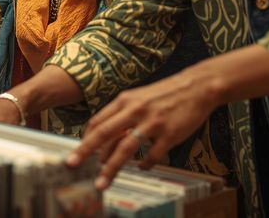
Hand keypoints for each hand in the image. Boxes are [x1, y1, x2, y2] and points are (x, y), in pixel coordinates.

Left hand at [66, 70, 219, 189]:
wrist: (195, 87)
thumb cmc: (164, 94)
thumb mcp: (138, 98)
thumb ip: (122, 114)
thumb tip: (105, 137)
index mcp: (125, 100)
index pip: (98, 121)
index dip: (85, 138)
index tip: (77, 152)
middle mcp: (135, 110)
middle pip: (105, 133)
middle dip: (85, 150)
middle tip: (72, 164)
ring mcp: (152, 122)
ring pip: (125, 148)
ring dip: (111, 167)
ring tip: (102, 181)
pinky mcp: (170, 134)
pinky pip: (152, 155)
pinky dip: (144, 164)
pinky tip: (141, 167)